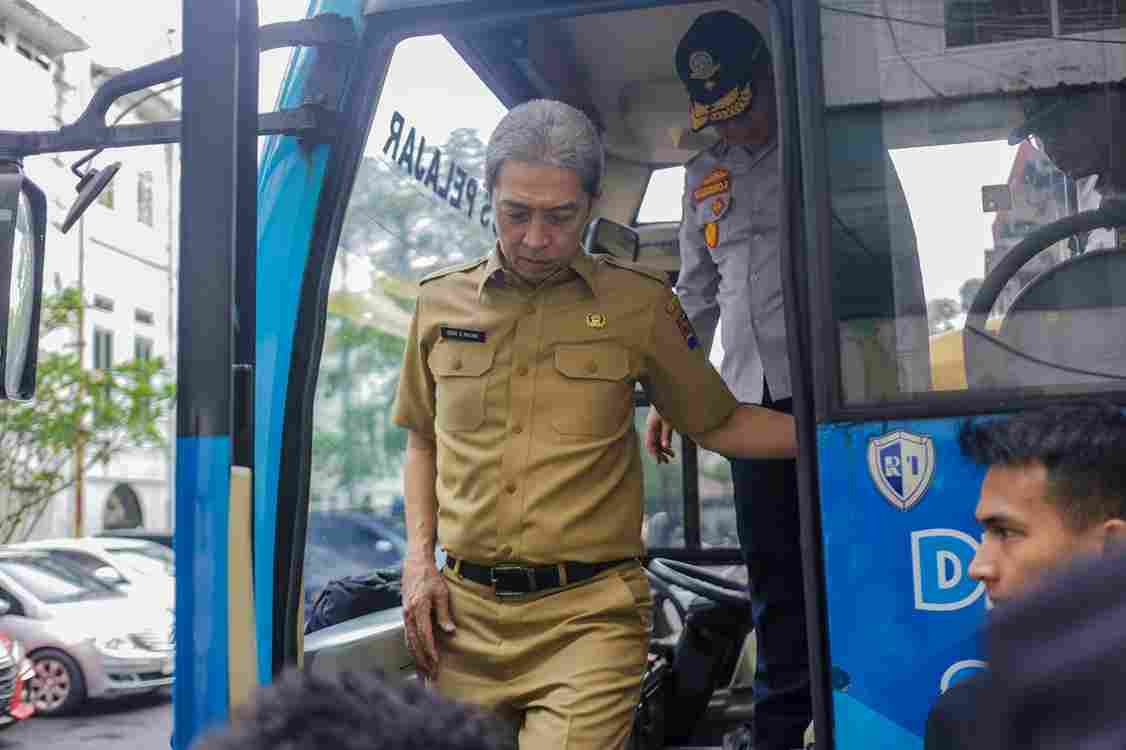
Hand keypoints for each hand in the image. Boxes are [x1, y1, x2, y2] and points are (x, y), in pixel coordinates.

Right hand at [401, 555, 454, 680]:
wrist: (415, 564)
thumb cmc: (430, 577)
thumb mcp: (442, 593)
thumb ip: (444, 613)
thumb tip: (449, 632)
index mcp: (418, 609)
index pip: (425, 636)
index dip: (430, 651)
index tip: (436, 664)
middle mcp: (408, 615)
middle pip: (415, 644)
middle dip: (423, 662)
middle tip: (430, 676)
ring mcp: (405, 616)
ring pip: (409, 643)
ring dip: (416, 659)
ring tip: (423, 674)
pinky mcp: (405, 616)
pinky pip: (407, 637)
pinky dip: (412, 650)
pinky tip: (416, 659)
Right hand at [644, 407, 675, 463]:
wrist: (668, 394)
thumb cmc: (669, 406)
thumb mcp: (669, 421)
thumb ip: (666, 434)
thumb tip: (665, 447)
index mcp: (651, 426)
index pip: (649, 443)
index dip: (653, 452)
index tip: (659, 461)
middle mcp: (651, 427)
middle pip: (653, 444)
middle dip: (659, 453)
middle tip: (666, 462)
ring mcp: (655, 426)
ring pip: (657, 441)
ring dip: (663, 450)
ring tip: (672, 457)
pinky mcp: (659, 425)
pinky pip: (660, 437)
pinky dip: (665, 444)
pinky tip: (671, 449)